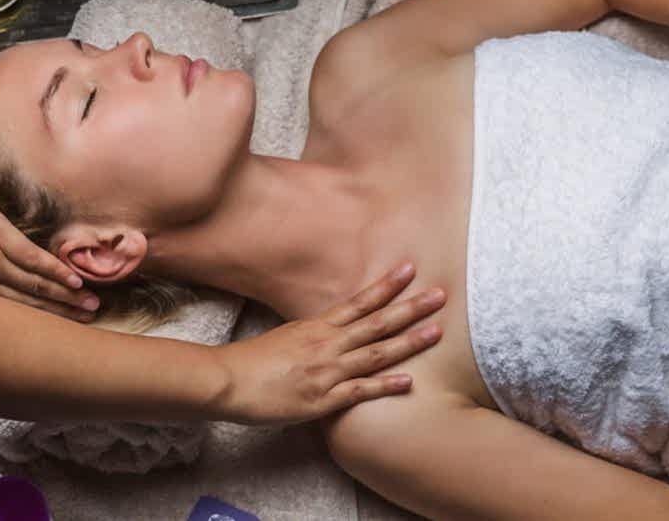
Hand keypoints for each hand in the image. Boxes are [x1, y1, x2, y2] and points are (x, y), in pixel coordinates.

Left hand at [0, 166, 98, 320]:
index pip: (3, 316)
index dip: (32, 326)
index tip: (55, 335)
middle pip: (26, 307)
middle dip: (59, 317)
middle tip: (88, 324)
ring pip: (34, 287)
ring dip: (66, 298)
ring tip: (91, 306)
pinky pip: (32, 260)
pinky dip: (56, 272)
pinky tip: (76, 281)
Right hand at [213, 262, 445, 424]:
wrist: (227, 381)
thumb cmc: (251, 361)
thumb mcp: (285, 337)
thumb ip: (311, 334)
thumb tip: (329, 330)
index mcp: (317, 326)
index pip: (359, 301)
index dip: (387, 285)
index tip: (410, 269)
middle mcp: (327, 343)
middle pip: (376, 322)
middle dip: (411, 308)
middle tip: (441, 295)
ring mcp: (327, 370)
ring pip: (375, 352)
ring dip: (408, 341)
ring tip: (437, 331)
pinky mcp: (322, 399)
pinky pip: (359, 391)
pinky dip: (385, 385)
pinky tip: (409, 381)